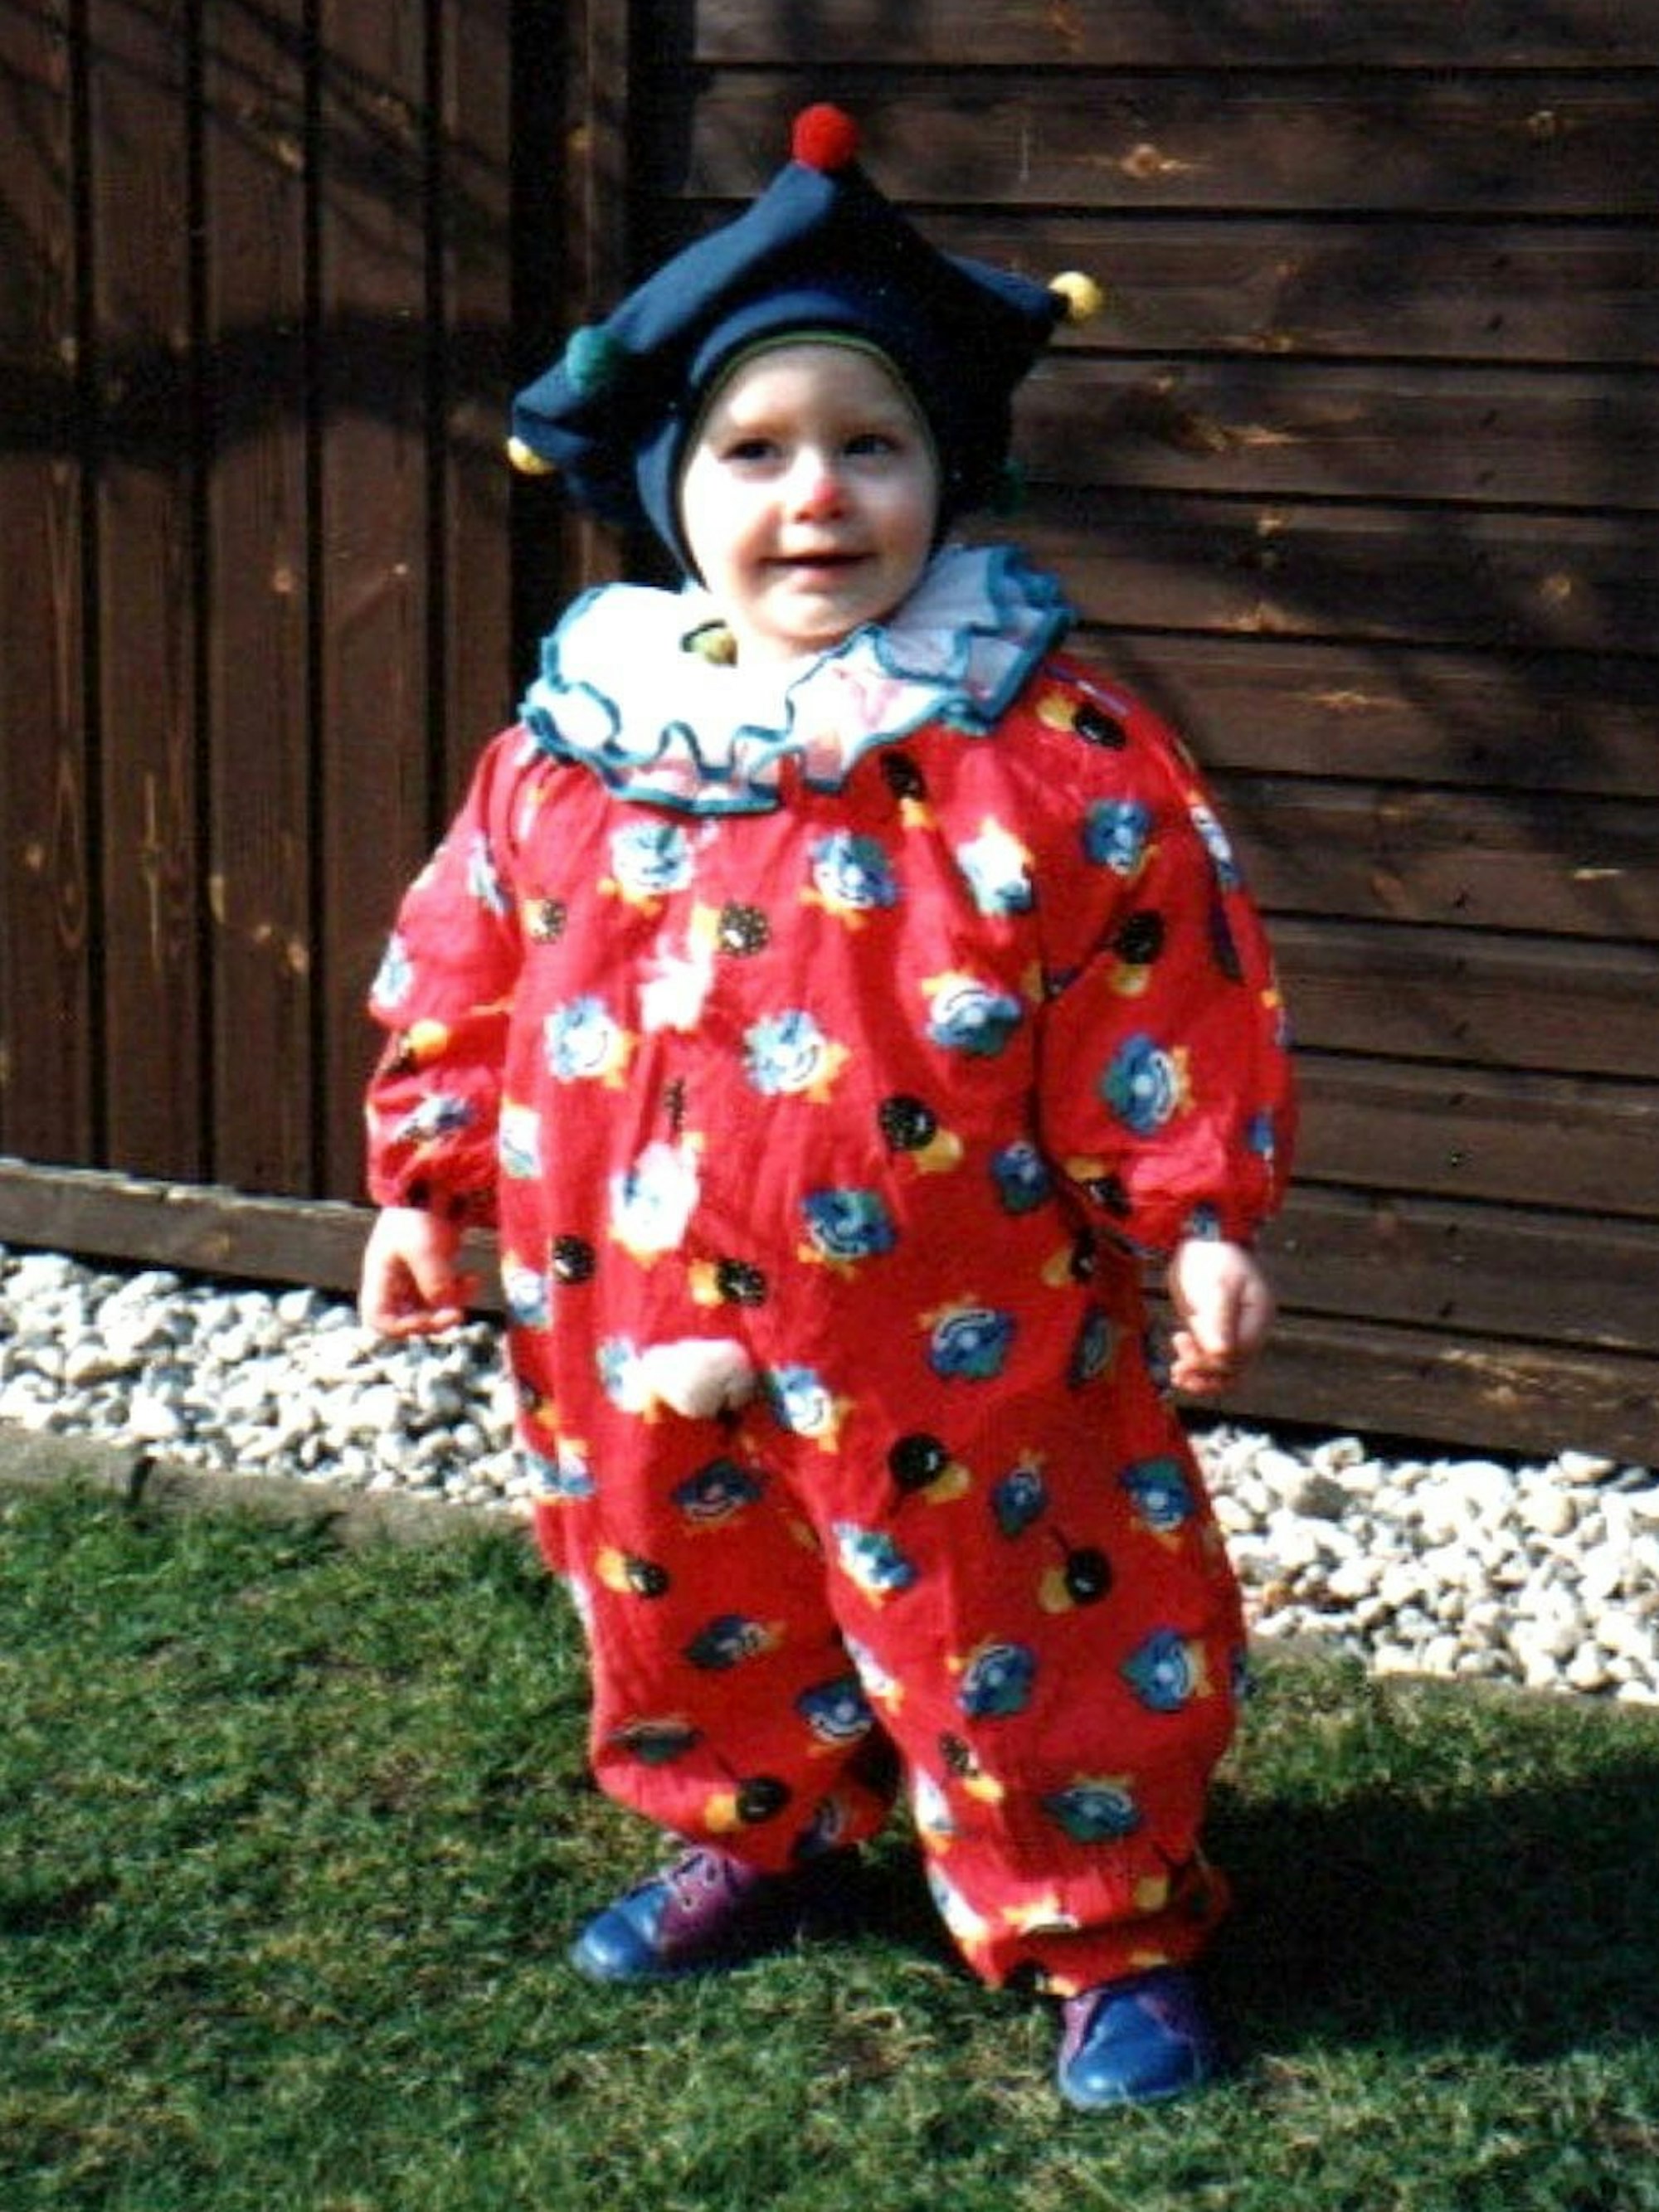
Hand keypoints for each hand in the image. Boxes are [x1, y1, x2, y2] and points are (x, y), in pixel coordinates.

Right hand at [358, 1206, 477, 1336]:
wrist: (431, 1182)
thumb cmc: (418, 1211)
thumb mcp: (423, 1245)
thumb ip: (433, 1279)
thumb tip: (447, 1307)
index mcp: (380, 1277)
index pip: (378, 1319)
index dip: (400, 1328)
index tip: (426, 1319)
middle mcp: (394, 1281)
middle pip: (408, 1319)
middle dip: (434, 1320)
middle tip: (457, 1314)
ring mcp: (413, 1276)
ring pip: (430, 1309)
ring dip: (452, 1304)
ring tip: (471, 1284)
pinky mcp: (433, 1269)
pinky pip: (445, 1293)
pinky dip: (460, 1291)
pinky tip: (474, 1278)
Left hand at [1165, 1238, 1274, 1396]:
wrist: (1198, 1239)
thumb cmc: (1211, 1256)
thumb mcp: (1216, 1285)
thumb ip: (1218, 1319)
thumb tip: (1220, 1354)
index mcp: (1259, 1314)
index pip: (1241, 1353)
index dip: (1213, 1363)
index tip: (1183, 1357)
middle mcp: (1251, 1326)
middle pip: (1234, 1366)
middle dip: (1205, 1370)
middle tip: (1176, 1366)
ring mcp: (1234, 1330)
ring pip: (1224, 1368)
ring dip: (1201, 1376)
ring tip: (1176, 1374)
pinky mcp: (1216, 1331)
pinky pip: (1213, 1359)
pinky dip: (1197, 1366)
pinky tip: (1178, 1366)